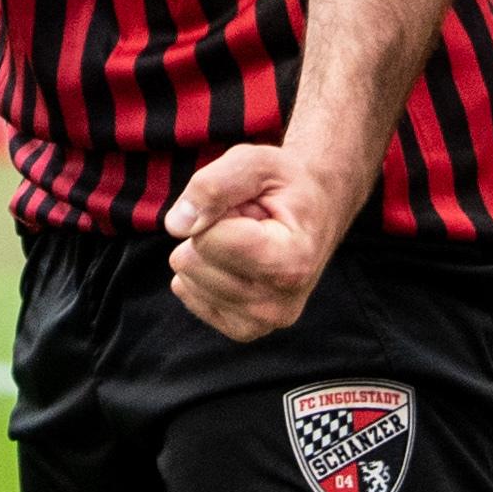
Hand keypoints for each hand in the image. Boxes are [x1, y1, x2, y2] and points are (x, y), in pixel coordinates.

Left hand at [162, 142, 362, 341]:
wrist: (316, 213)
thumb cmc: (285, 185)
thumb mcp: (255, 161)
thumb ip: (213, 185)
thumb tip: (176, 225)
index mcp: (292, 263)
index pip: (208, 239)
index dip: (215, 210)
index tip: (251, 207)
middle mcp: (278, 304)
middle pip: (192, 261)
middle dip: (210, 232)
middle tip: (248, 223)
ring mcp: (261, 323)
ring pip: (186, 279)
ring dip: (209, 252)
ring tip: (246, 239)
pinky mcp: (243, 329)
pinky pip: (189, 294)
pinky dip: (204, 272)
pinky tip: (237, 261)